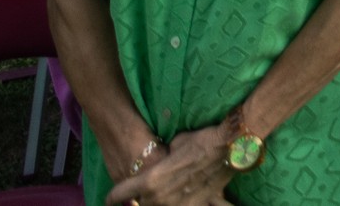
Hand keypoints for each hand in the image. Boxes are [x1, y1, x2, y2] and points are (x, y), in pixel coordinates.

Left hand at [102, 126, 233, 205]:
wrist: (229, 148)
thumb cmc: (199, 140)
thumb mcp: (173, 145)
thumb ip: (161, 159)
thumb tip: (160, 162)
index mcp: (150, 181)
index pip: (119, 195)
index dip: (112, 197)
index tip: (110, 198)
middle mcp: (159, 198)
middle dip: (134, 201)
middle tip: (135, 195)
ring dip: (153, 202)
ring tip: (159, 194)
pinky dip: (172, 203)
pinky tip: (175, 197)